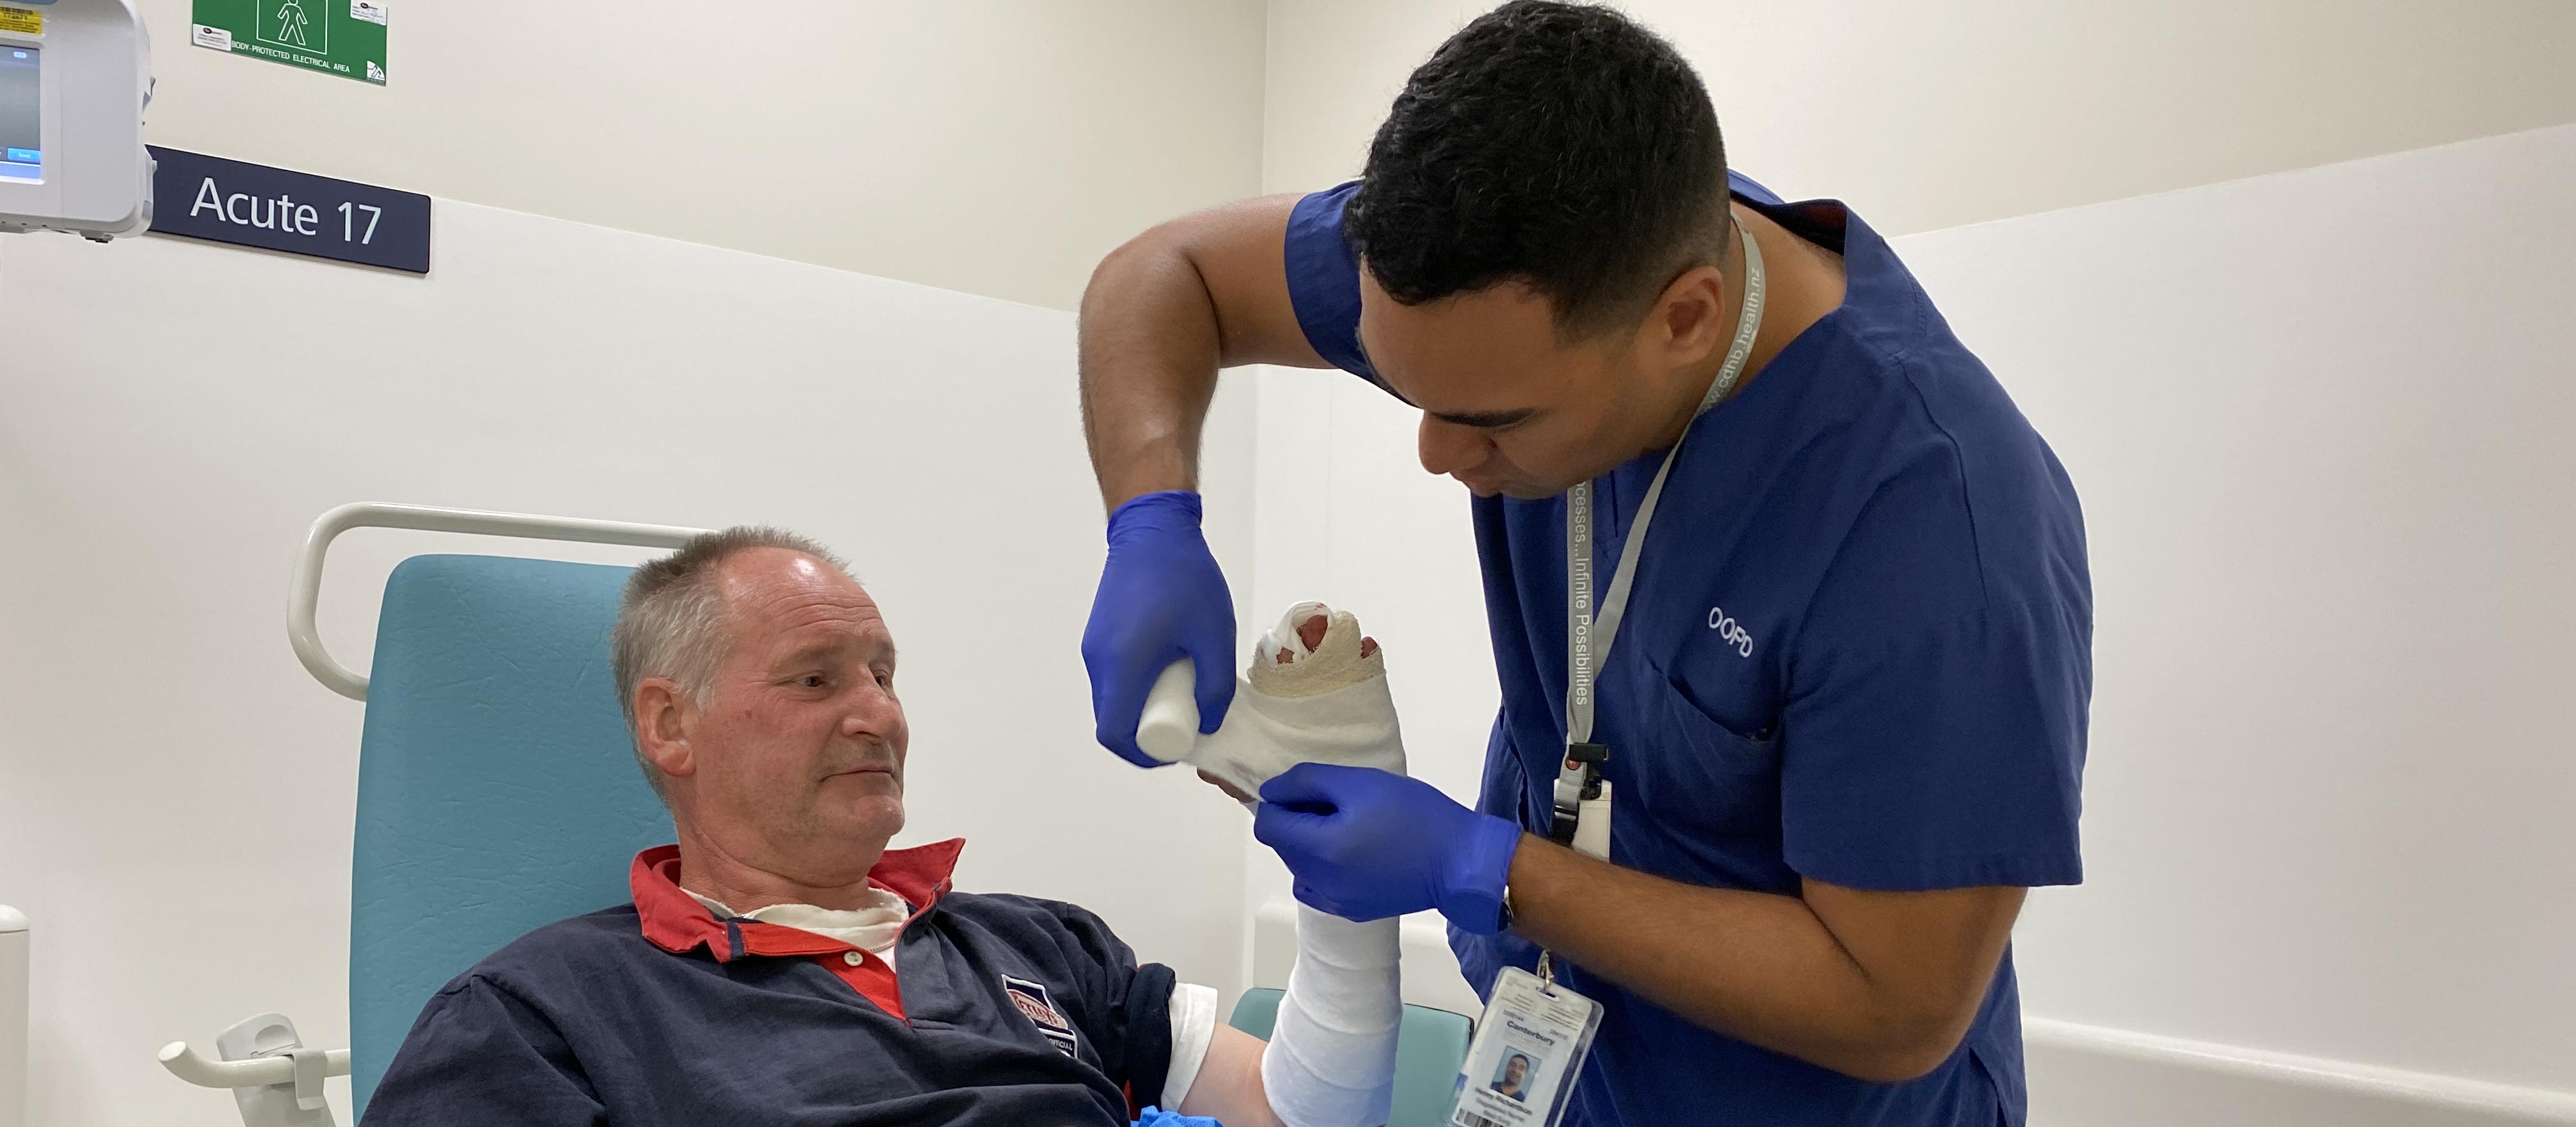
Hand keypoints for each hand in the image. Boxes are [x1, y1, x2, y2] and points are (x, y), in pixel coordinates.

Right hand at [1081, 490, 1236, 766]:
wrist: (1153, 529)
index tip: (1175, 749)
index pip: (1115, 733)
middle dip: (1145, 734)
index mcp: (1123, 665)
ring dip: (1140, 708)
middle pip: (1111, 720)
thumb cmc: (1186, 578)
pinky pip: (1111, 677)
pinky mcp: (1098, 635)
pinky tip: (1166, 670)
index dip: (1143, 754)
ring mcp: (1094, 647)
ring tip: (1180, 694)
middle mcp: (1099, 660)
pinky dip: (1134, 687)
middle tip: (1184, 724)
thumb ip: (1215, 686)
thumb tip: (1209, 723)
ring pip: (1111, 698)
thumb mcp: (1214, 635)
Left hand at [1252, 763, 1522, 932]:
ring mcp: (1334, 902)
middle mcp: (1317, 883)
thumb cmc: (1414, 815)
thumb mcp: (1360, 783)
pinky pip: (1317, 886)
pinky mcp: (1351, 911)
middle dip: (1298, 820)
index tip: (1313, 789)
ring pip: (1298, 865)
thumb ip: (1307, 782)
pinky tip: (1353, 854)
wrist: (1461, 864)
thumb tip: (1270, 791)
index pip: (1267, 824)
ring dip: (1310, 843)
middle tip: (1341, 804)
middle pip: (1282, 845)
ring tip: (1351, 828)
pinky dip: (1323, 867)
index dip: (1282, 800)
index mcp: (1318, 850)